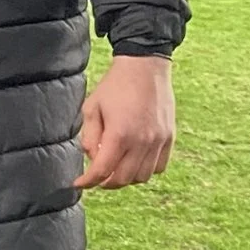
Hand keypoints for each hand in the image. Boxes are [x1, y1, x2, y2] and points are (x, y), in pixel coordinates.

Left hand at [76, 54, 173, 189]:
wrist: (145, 66)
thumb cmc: (115, 85)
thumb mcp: (92, 107)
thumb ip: (89, 136)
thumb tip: (92, 157)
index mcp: (119, 134)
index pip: (102, 171)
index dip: (88, 181)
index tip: (80, 183)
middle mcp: (141, 142)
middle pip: (123, 179)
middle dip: (106, 182)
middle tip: (97, 176)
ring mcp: (158, 141)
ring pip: (142, 177)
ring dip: (126, 177)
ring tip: (116, 167)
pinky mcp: (169, 137)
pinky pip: (159, 167)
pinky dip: (146, 170)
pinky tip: (135, 161)